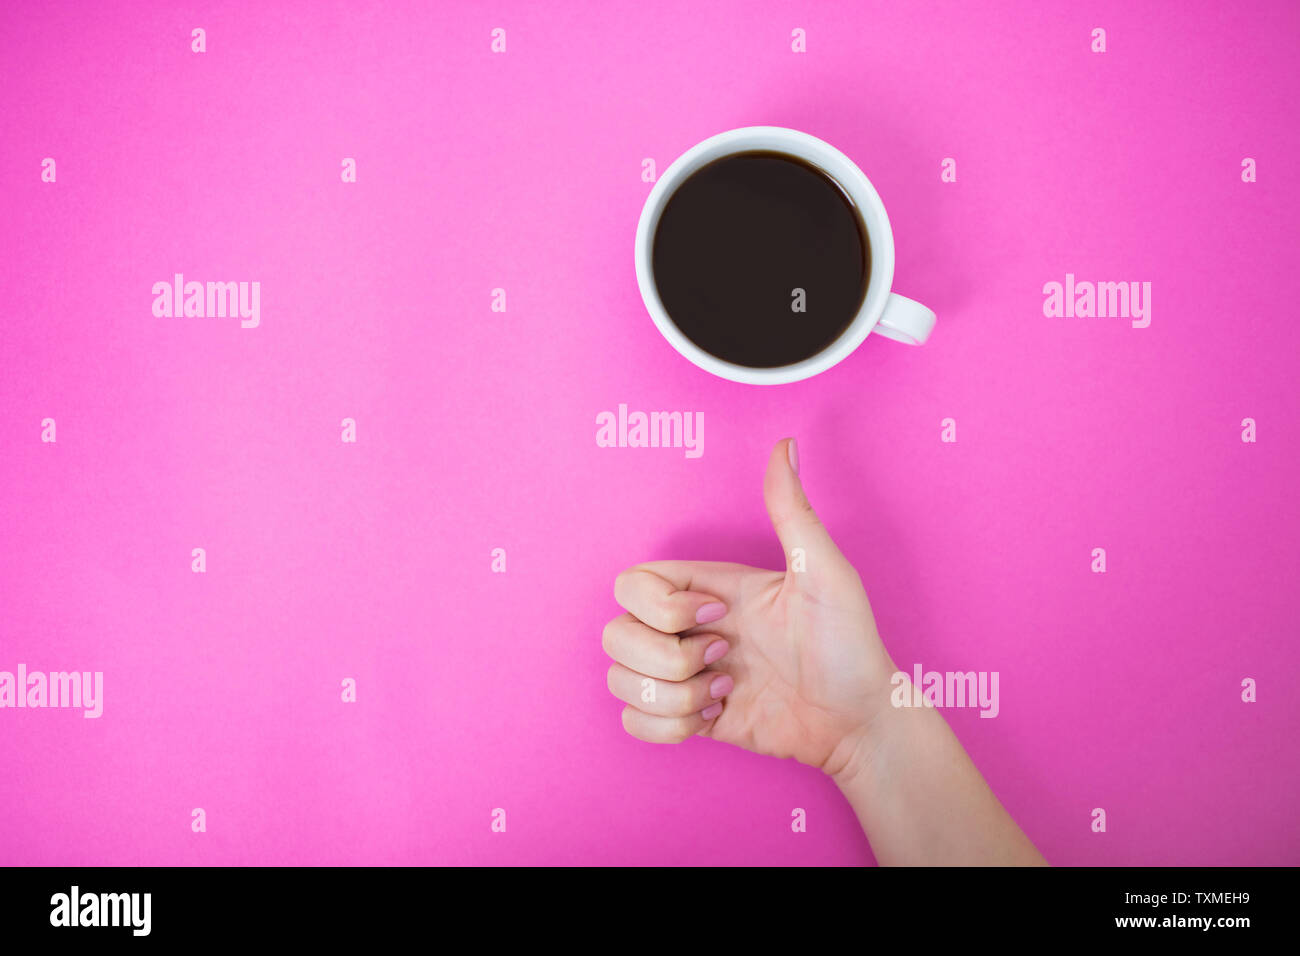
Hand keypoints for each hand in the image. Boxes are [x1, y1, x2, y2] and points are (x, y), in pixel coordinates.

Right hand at [602, 438, 897, 774]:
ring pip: (618, 680)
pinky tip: (713, 717)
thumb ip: (793, 511)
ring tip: (723, 692)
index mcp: (708, 588)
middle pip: (615, 634)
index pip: (632, 583)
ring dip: (671, 697)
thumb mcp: (825, 573)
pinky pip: (633, 721)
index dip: (662, 606)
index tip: (718, 617)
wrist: (859, 722)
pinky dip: (667, 727)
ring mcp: (685, 674)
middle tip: (725, 660)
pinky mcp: (688, 718)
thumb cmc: (850, 645)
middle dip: (665, 660)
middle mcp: (687, 628)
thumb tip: (785, 445)